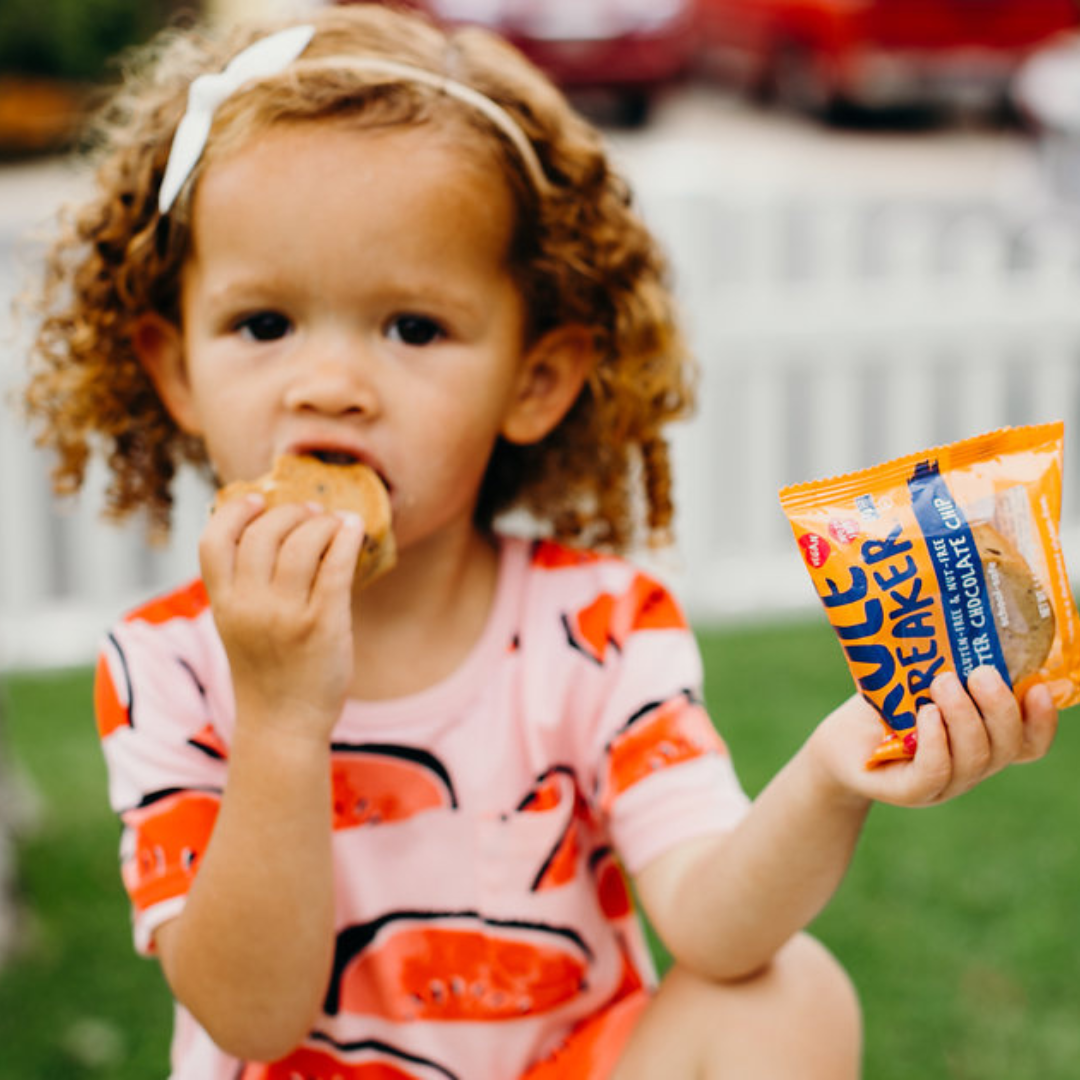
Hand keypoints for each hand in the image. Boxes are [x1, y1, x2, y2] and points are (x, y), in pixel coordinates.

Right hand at [199, 494, 366, 742]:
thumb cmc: (267, 673)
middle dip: (289, 512)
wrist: (284, 724)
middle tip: (310, 511)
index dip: (234, 511)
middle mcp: (249, 607)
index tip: (257, 497)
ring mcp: (286, 615)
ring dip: (322, 523)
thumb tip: (274, 532)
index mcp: (223, 605)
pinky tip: (355, 531)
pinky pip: (337, 565)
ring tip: (335, 521)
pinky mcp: (323, 623)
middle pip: (262, 534)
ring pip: (302, 543)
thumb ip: (245, 588)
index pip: (213, 541)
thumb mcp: (239, 628)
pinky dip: (348, 539)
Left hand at [809, 667, 1057, 808]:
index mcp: (982, 738)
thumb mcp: (917, 679)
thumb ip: (943, 661)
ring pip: (974, 758)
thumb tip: (957, 608)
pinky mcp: (909, 792)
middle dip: (1000, 707)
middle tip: (980, 673)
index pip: (1028, 741)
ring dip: (964, 716)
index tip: (1038, 687)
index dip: (1042, 720)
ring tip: (943, 682)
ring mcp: (944, 784)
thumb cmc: (884, 705)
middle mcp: (971, 764)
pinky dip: (937, 741)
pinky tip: (927, 715)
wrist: (839, 742)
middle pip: (1007, 746)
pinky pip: (935, 773)